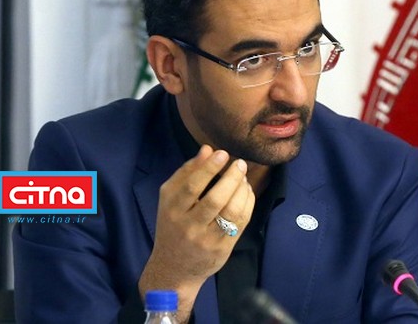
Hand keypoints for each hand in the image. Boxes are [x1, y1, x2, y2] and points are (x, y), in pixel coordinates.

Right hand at [138, 145, 255, 320]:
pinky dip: (247, 203)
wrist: (174, 268)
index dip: (209, 168)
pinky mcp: (222, 249)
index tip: (223, 153)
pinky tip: (246, 192)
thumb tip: (207, 149)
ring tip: (243, 177)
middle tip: (240, 164)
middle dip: (231, 178)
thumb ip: (187, 172)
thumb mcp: (170, 199)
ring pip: (231, 212)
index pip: (192, 186)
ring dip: (242, 190)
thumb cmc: (172, 225)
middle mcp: (188, 226)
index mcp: (172, 210)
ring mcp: (206, 239)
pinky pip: (240, 223)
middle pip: (214, 199)